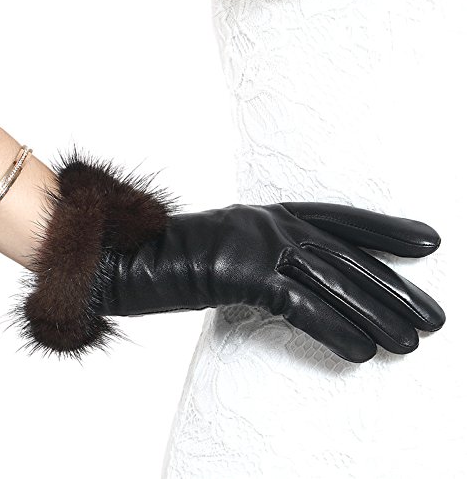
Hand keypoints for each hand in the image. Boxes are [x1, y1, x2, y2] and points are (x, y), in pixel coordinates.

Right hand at [91, 201, 444, 362]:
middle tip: (435, 316)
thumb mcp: (233, 247)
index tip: (428, 242)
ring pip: (331, 280)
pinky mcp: (241, 270)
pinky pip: (298, 303)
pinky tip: (363, 352)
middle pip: (346, 256)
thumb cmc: (179, 256)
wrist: (129, 256)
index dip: (386, 230)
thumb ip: (270, 258)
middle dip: (394, 287)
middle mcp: (272, 221)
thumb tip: (306, 281)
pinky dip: (333, 328)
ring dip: (374, 313)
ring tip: (411, 343)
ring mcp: (258, 242)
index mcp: (273, 212)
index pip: (343, 219)